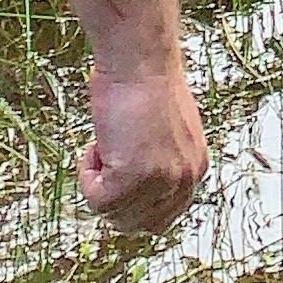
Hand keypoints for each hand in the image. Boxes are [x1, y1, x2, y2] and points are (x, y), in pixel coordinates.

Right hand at [79, 60, 208, 229]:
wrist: (138, 58)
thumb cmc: (144, 81)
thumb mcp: (166, 130)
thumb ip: (161, 160)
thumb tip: (136, 184)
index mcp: (196, 168)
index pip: (165, 215)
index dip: (134, 203)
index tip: (117, 177)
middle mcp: (184, 180)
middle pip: (140, 224)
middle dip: (116, 199)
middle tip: (107, 161)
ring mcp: (160, 182)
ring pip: (115, 215)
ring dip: (100, 184)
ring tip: (105, 143)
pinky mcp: (132, 178)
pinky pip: (97, 200)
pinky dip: (87, 176)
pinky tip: (97, 144)